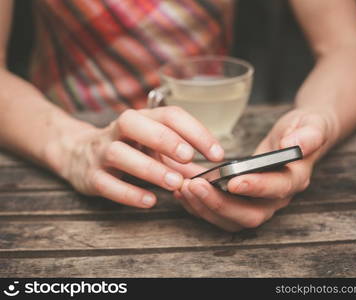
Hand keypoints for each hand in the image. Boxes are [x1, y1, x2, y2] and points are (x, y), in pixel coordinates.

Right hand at [46, 106, 223, 208]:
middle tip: (188, 158)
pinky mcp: (91, 177)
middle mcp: (118, 131)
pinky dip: (129, 193)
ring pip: (120, 154)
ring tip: (175, 184)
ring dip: (150, 169)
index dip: (195, 131)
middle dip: (165, 139)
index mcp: (141, 119)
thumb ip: (181, 160)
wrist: (77, 154)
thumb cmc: (127, 149)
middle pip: (136, 124)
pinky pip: (107, 184)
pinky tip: (150, 201)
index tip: (216, 153)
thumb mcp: (153, 147)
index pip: (169, 115)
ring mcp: (101, 152)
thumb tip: (213, 174)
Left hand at [173, 109, 336, 231]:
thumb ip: (309, 134)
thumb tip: (294, 145)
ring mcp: (260, 204)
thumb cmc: (304, 130)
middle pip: (251, 215)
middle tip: (195, 186)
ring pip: (232, 220)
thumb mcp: (312, 124)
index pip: (277, 189)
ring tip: (184, 188)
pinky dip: (201, 206)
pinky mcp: (244, 203)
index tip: (233, 180)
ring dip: (206, 207)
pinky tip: (183, 191)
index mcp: (295, 179)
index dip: (256, 187)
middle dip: (221, 204)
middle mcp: (277, 199)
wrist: (296, 139)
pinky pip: (221, 214)